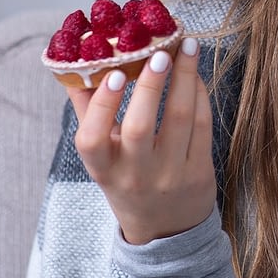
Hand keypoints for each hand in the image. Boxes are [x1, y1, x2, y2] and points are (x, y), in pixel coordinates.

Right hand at [66, 36, 216, 245]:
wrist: (167, 229)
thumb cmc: (127, 179)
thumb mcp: (103, 156)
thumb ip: (88, 112)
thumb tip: (75, 63)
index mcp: (104, 169)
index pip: (92, 140)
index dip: (102, 106)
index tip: (114, 73)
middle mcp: (135, 175)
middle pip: (141, 128)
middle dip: (151, 85)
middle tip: (159, 51)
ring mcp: (171, 175)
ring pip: (180, 120)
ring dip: (185, 78)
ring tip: (188, 47)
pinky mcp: (200, 173)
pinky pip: (203, 127)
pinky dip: (200, 95)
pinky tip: (196, 74)